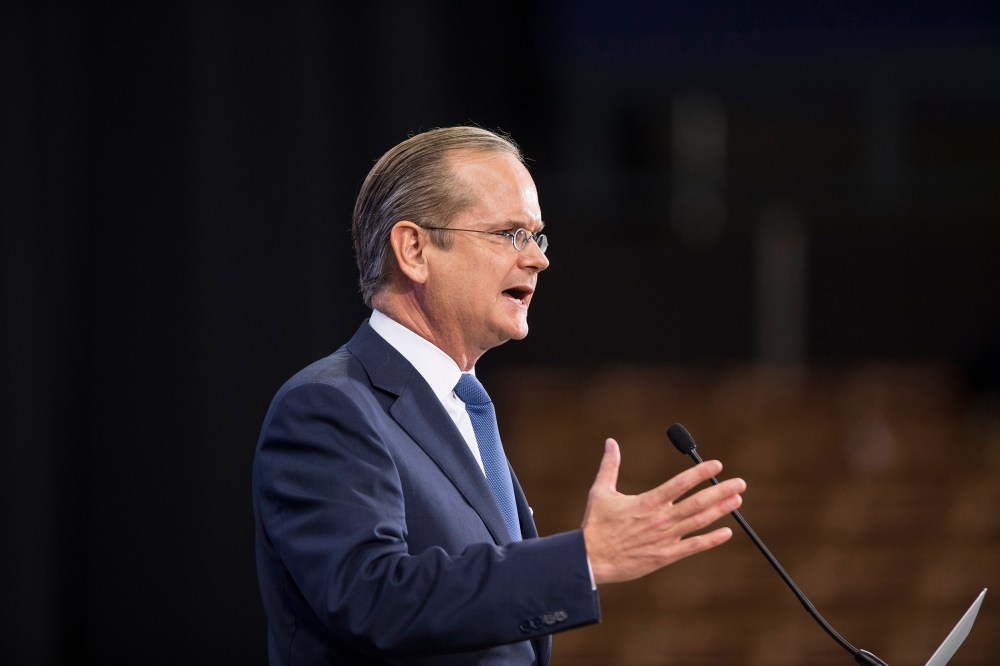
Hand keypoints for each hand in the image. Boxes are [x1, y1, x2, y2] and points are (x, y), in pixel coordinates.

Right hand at [581, 438, 745, 584]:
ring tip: (737, 501)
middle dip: (721, 492)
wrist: (591, 560)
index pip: (680, 483)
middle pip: (697, 502)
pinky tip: (726, 533)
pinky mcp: (665, 556)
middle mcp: (660, 519)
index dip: (700, 473)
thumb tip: (610, 442)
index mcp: (647, 502)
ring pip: (699, 522)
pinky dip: (711, 540)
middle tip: (740, 483)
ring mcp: (665, 538)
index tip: (717, 465)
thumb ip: (610, 466)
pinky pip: (693, 547)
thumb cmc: (595, 525)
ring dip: (720, 511)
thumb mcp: (600, 491)